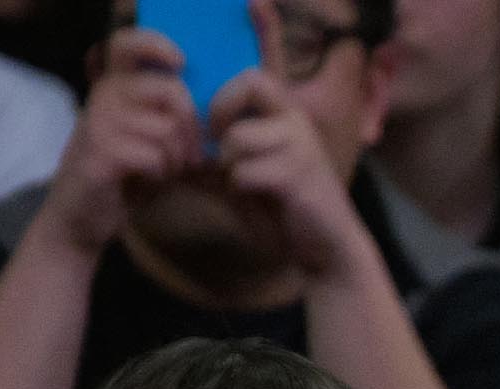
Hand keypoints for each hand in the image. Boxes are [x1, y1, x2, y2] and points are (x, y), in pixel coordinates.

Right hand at [41, 29, 206, 256]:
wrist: (84, 217)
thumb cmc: (128, 179)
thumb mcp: (155, 143)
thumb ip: (175, 120)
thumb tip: (220, 113)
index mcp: (115, 87)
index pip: (129, 43)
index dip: (158, 45)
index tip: (181, 62)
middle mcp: (103, 96)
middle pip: (171, 92)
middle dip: (193, 131)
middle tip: (190, 159)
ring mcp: (98, 121)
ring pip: (167, 130)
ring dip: (176, 160)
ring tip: (161, 172)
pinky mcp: (98, 150)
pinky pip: (154, 156)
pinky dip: (161, 175)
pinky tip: (146, 181)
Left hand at [207, 14, 372, 280]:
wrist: (322, 249)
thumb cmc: (280, 210)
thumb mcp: (241, 177)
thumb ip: (214, 157)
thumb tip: (178, 149)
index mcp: (282, 114)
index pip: (271, 61)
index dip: (266, 29)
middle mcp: (295, 118)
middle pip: (248, 82)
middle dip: (219, 111)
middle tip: (216, 142)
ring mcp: (300, 144)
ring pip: (237, 135)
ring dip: (227, 164)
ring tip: (241, 183)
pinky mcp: (300, 173)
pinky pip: (245, 168)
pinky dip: (240, 187)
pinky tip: (256, 198)